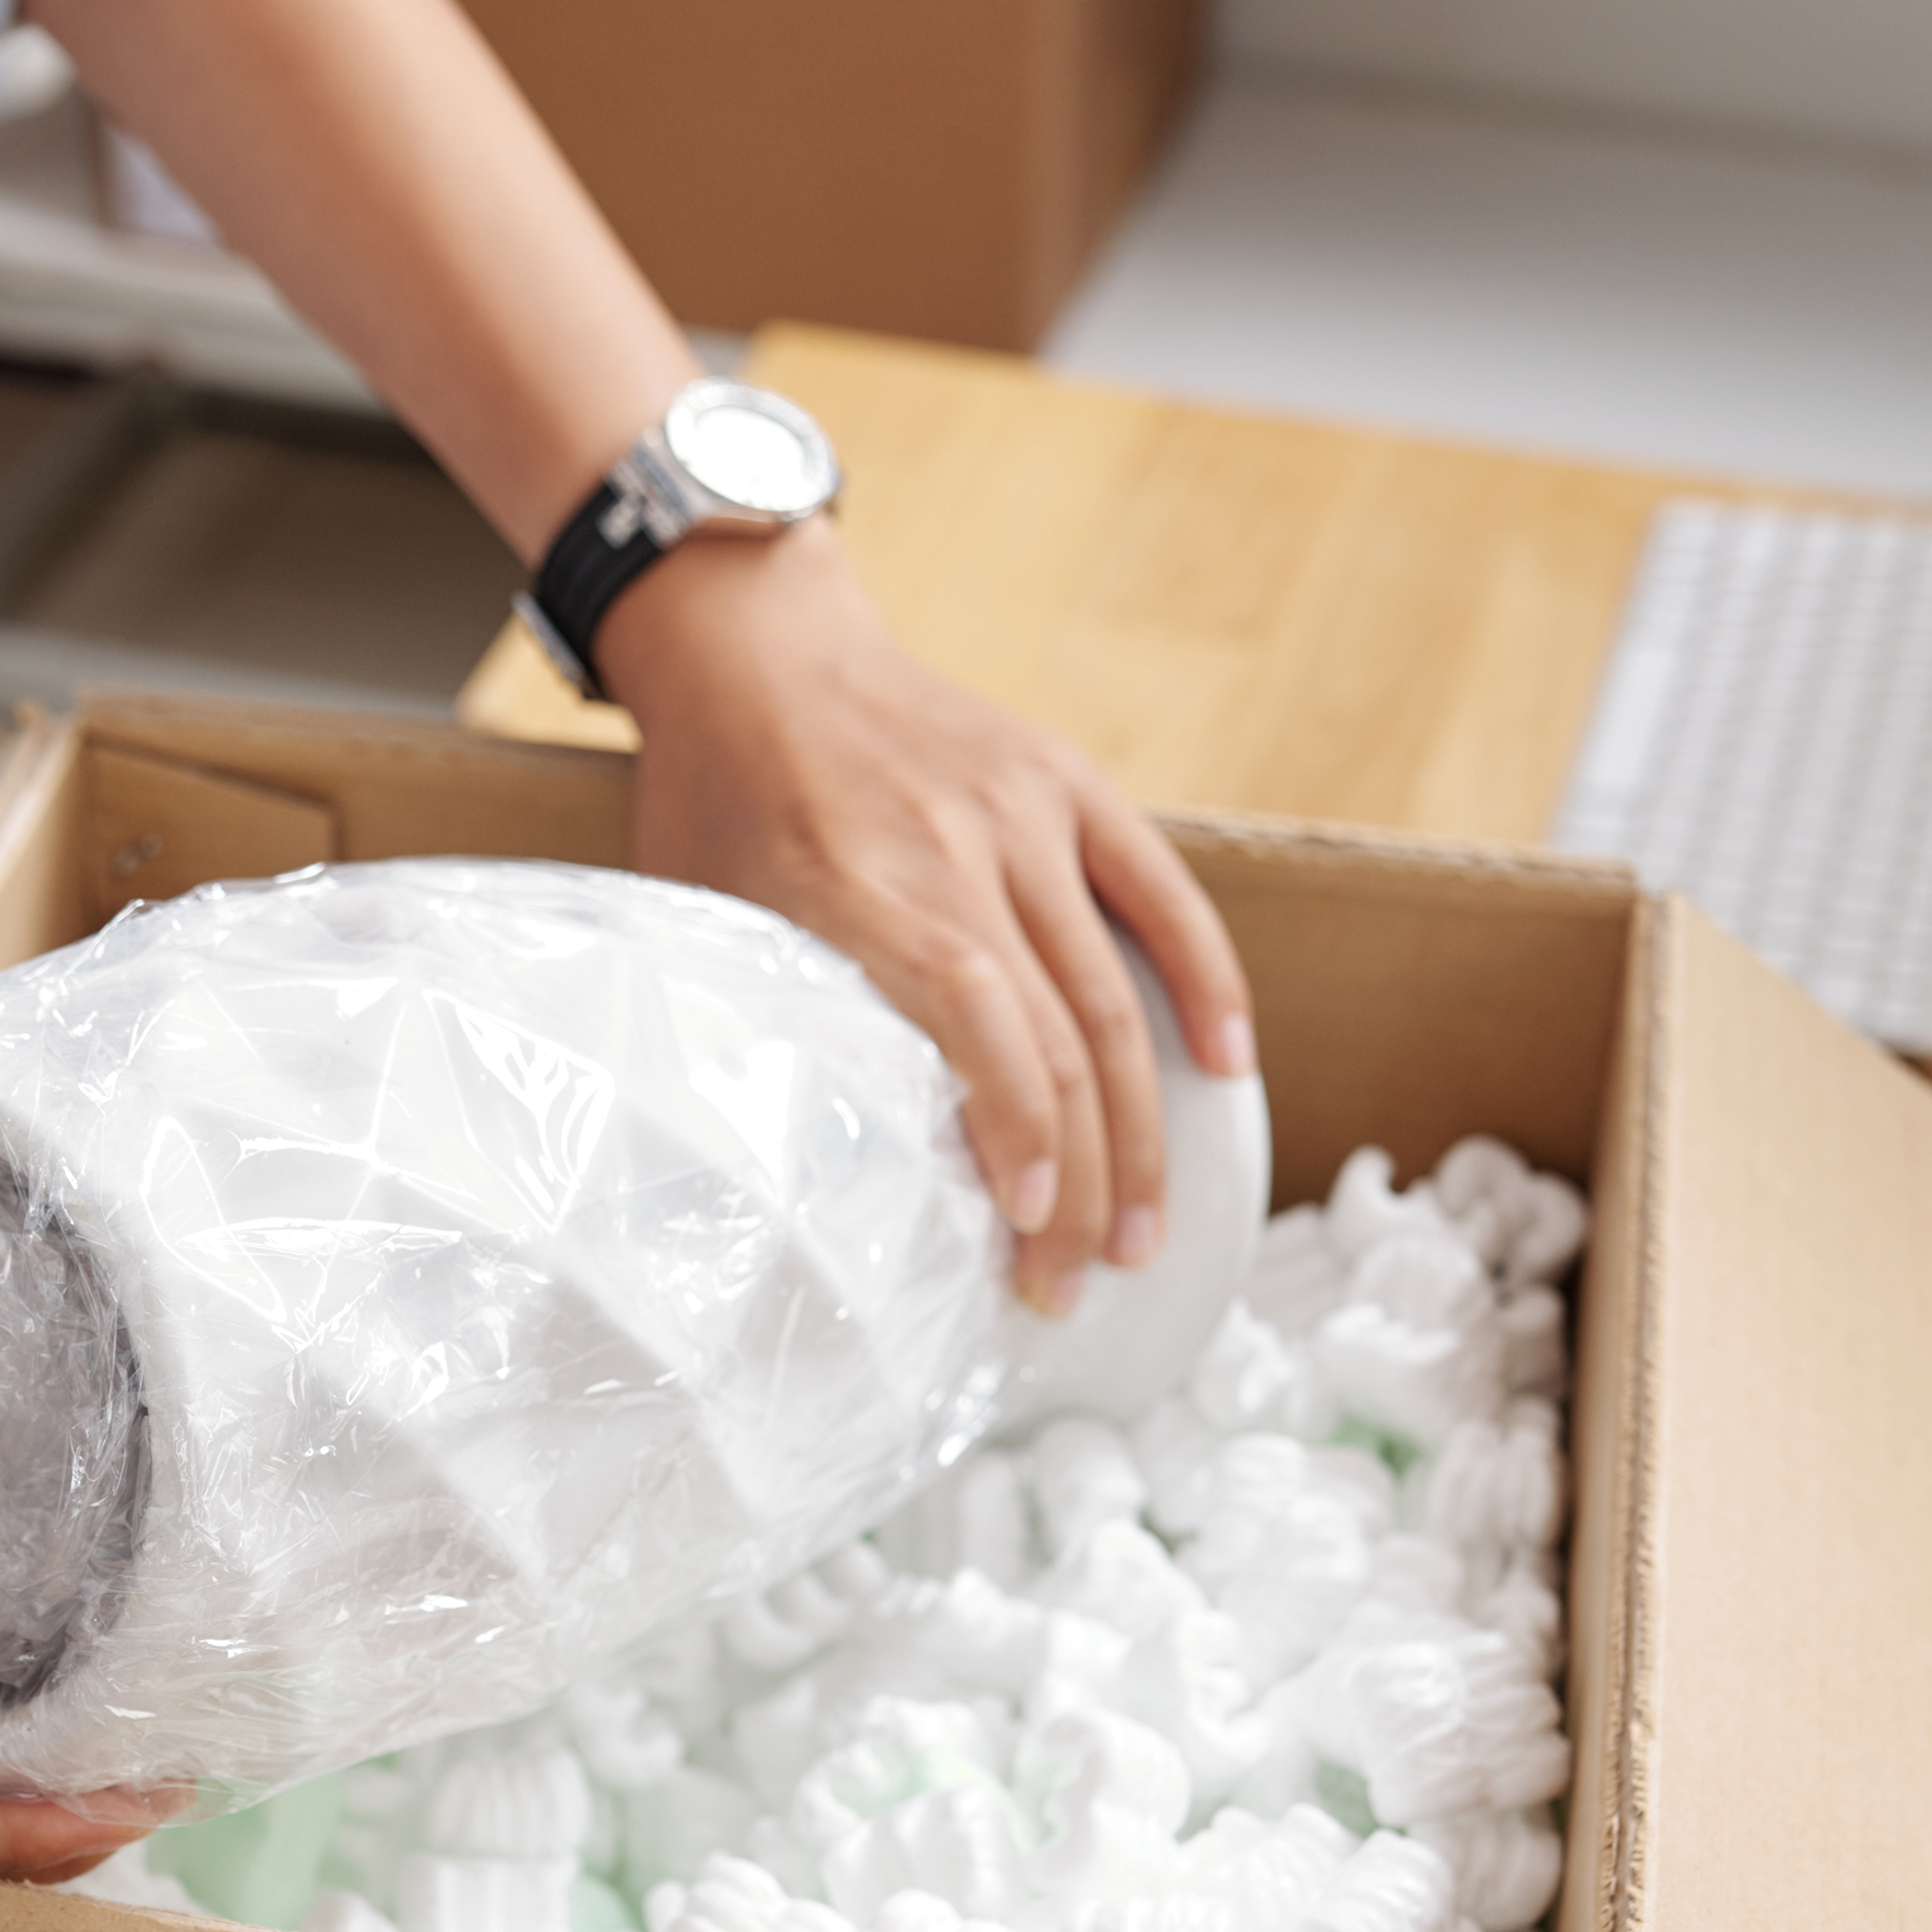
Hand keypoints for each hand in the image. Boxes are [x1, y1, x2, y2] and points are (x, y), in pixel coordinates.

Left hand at [600, 521, 1257, 1314]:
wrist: (752, 649)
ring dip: (1142, 1126)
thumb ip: (761, 1023)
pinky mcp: (1065, 783)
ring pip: (1115, 991)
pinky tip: (1229, 1071)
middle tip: (1077, 1282)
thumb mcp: (701, 919)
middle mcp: (953, 848)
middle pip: (1060, 1037)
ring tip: (1142, 1232)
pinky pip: (1160, 894)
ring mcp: (1022, 810)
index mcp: (854, 889)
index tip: (1027, 1234)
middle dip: (1083, 1181)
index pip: (977, 1025)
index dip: (1021, 1136)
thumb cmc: (712, 807)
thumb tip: (795, 1175)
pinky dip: (1205, 983)